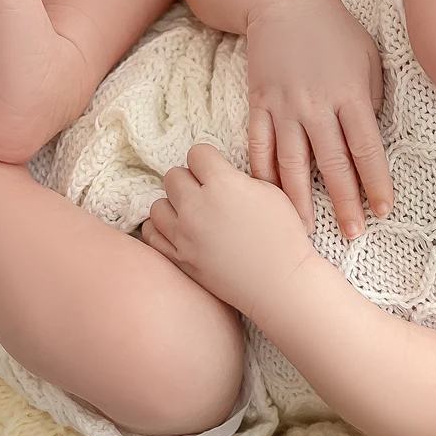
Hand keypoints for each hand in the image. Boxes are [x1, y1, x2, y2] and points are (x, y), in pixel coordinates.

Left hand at [138, 142, 313, 320]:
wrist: (280, 282)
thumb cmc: (283, 236)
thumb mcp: (271, 192)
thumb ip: (239, 177)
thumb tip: (219, 174)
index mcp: (223, 184)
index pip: (197, 154)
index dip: (208, 159)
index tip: (216, 169)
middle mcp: (197, 206)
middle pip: (173, 176)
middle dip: (189, 180)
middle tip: (205, 192)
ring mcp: (184, 234)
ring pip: (158, 205)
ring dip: (173, 205)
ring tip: (192, 213)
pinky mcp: (179, 258)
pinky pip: (152, 234)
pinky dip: (162, 229)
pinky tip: (179, 230)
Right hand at [245, 0, 393, 239]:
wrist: (283, 1)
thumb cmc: (334, 29)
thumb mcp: (368, 57)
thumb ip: (371, 100)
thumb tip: (366, 141)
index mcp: (350, 93)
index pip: (367, 149)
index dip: (376, 183)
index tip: (383, 210)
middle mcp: (316, 104)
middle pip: (331, 164)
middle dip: (344, 202)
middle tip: (353, 234)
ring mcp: (283, 106)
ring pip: (291, 163)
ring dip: (300, 200)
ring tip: (306, 231)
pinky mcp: (258, 103)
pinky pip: (259, 147)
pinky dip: (263, 175)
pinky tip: (267, 198)